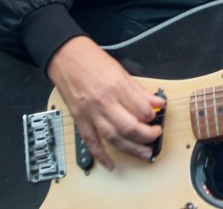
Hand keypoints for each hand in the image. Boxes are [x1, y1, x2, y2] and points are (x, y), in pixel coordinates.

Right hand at [46, 36, 165, 170]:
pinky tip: (110, 163)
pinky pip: (91, 142)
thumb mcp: (121, 70)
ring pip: (113, 138)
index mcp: (117, 87)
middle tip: (155, 135)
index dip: (153, 116)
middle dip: (147, 136)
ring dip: (131, 149)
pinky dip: (101, 155)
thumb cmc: (92, 60)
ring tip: (144, 153)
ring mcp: (91, 113)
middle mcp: (104, 102)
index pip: (141, 109)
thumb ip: (139, 90)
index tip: (156, 116)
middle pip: (129, 127)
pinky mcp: (80, 120)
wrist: (66, 57)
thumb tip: (156, 102)